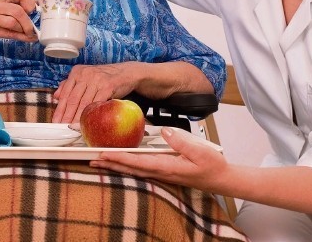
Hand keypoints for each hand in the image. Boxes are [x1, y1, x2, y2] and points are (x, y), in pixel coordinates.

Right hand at [0, 0, 37, 48]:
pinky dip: (22, 37)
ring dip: (25, 30)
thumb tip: (36, 3)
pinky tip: (27, 38)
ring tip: (28, 34)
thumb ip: (14, 3)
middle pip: (18, 10)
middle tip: (32, 27)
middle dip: (29, 21)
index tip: (32, 11)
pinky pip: (10, 33)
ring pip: (14, 22)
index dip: (30, 2)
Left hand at [52, 63, 137, 122]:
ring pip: (84, 103)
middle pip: (73, 99)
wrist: (126, 73)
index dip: (59, 109)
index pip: (65, 93)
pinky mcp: (108, 86)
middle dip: (66, 116)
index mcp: (77, 72)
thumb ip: (70, 85)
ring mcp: (97, 80)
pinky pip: (97, 103)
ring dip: (77, 117)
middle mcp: (85, 74)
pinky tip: (87, 122)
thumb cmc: (103, 77)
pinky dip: (91, 114)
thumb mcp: (85, 77)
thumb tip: (56, 97)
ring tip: (72, 128)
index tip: (55, 121)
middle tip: (61, 128)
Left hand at [90, 126, 227, 192]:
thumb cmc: (211, 165)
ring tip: (98, 162)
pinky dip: (126, 166)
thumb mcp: (200, 151)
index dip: (119, 158)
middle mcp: (160, 172)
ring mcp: (161, 173)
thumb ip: (181, 142)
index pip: (137, 162)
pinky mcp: (163, 171)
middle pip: (130, 169)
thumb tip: (164, 132)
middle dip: (110, 165)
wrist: (220, 179)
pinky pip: (140, 169)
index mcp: (167, 167)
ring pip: (133, 170)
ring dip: (115, 166)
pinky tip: (120, 162)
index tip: (103, 154)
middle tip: (91, 160)